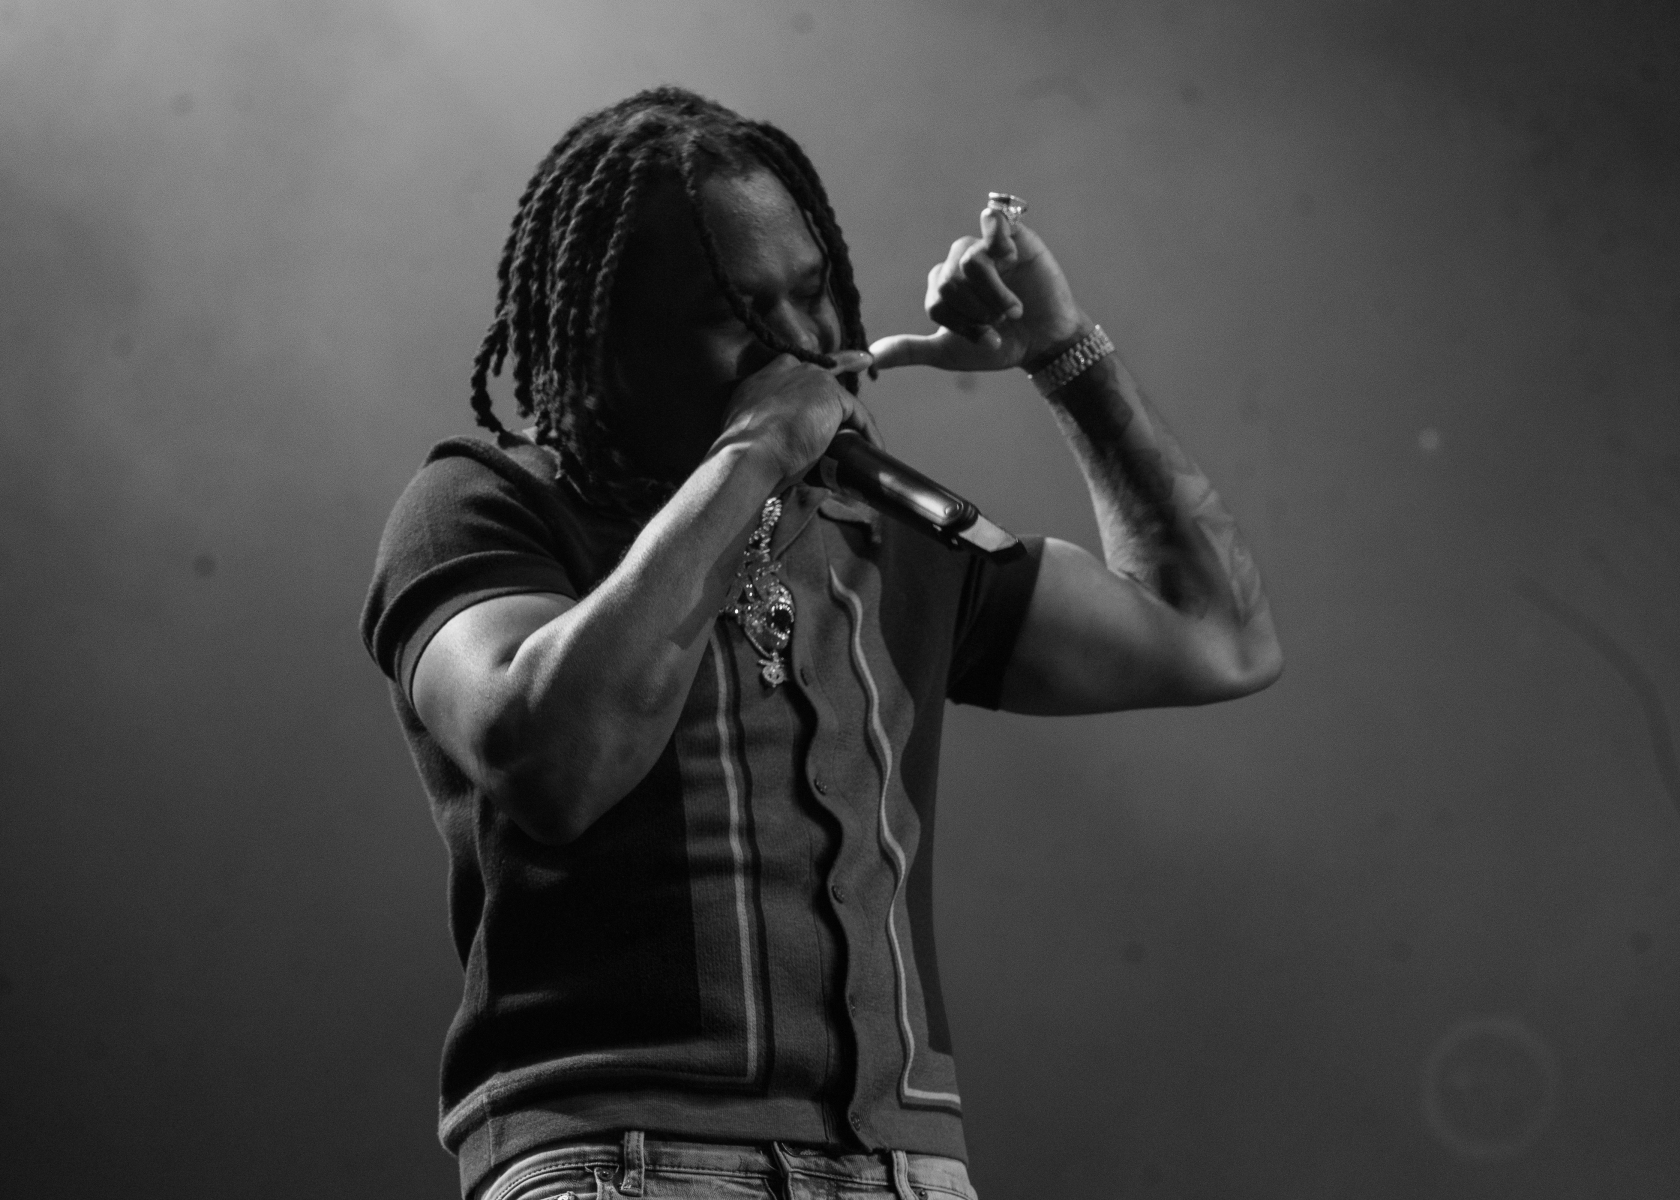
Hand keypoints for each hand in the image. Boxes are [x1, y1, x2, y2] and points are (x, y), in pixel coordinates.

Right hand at [711, 350, 879, 485]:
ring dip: (858, 423)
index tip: (822, 375)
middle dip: (847, 361)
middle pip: (825, 369)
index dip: (809, 375)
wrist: (749, 453)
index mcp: (764, 380)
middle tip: (865, 361)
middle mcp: (788, 370)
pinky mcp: (832, 394)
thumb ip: (766, 430)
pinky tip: (874, 449)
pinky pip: (859, 415)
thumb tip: (785, 450)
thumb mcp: (750, 434)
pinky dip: (869, 435)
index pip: (793, 369)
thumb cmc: (744, 454)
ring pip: (843, 400)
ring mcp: (812, 378)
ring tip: (870, 444)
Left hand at [869, 204, 1087, 372]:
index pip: (936, 302)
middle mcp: (960, 262)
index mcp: (942, 285)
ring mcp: (986, 247)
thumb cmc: (1001, 346)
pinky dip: (1001, 244)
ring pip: (971, 263)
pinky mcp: (1013, 235)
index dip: (963, 326)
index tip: (986, 340)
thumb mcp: (949, 352)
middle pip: (950, 282)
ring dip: (995, 296)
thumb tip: (870, 357)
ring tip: (1014, 311)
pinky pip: (993, 222)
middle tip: (1001, 323)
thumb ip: (911, 350)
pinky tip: (1013, 263)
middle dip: (979, 313)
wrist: (1046, 342)